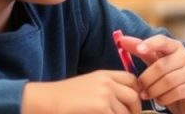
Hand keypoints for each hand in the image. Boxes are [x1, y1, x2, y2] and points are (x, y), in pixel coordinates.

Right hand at [22, 70, 140, 113]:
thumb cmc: (64, 96)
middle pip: (133, 96)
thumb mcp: (88, 84)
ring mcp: (105, 96)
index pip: (132, 80)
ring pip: (125, 112)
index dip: (136, 92)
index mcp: (105, 74)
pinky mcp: (101, 109)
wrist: (47, 101)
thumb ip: (106, 88)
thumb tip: (124, 101)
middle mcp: (107, 83)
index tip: (133, 103)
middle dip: (135, 110)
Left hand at [121, 34, 184, 113]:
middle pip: (161, 65)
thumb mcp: (155, 62)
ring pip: (168, 80)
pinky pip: (177, 92)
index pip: (162, 41)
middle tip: (139, 88)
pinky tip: (160, 100)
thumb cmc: (169, 76)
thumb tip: (121, 40)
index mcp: (174, 47)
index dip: (150, 44)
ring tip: (147, 95)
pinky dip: (164, 98)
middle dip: (147, 79)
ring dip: (154, 90)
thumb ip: (140, 51)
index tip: (139, 50)